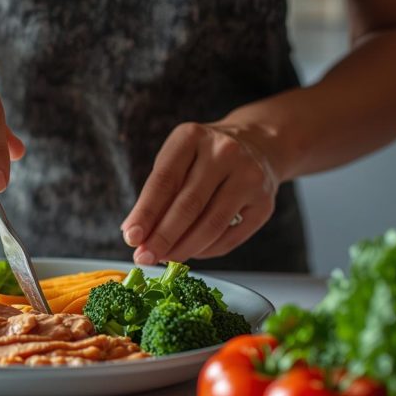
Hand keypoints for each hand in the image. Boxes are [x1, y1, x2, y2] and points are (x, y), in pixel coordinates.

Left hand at [121, 121, 279, 264]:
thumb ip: (157, 194)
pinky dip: (205, 250)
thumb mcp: (177, 160)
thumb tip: (136, 235)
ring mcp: (249, 177)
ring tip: (165, 259)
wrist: (257, 146)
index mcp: (193, 137)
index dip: (145, 212)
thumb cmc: (204, 158)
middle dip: (162, 237)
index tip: (131, 237)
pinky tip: (191, 252)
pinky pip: (229, 238)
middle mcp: (225, 153)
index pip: (164, 180)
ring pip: (211, 225)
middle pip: (188, 205)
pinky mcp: (264, 204)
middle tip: (144, 257)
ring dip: (183, 249)